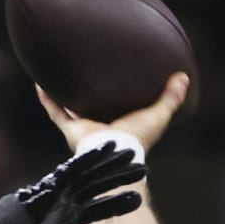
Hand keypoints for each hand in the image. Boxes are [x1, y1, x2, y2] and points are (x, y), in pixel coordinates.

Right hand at [0, 145, 146, 223]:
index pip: (95, 211)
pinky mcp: (47, 188)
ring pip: (89, 175)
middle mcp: (60, 204)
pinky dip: (90, 160)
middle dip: (119, 177)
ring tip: (133, 152)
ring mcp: (55, 194)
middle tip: (144, 167)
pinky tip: (108, 148)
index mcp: (60, 220)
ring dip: (111, 164)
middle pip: (97, 187)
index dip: (116, 204)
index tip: (138, 199)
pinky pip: (73, 171)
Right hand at [39, 72, 190, 152]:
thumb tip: (184, 77)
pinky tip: (39, 82)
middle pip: (90, 108)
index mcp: (119, 125)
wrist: (118, 152)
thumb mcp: (158, 115)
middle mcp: (99, 127)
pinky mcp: (71, 130)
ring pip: (69, 109)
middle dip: (85, 93)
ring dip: (61, 94)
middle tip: (79, 71)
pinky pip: (56, 112)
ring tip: (53, 74)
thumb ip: (171, 98)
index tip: (111, 78)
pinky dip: (47, 99)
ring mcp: (83, 129)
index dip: (114, 96)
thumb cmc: (139, 139)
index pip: (116, 108)